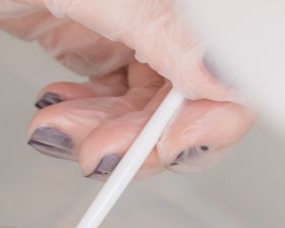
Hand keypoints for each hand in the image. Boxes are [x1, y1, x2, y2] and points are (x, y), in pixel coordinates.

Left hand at [0, 0, 256, 178]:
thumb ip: (156, 26)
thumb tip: (219, 74)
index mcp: (177, 0)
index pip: (228, 66)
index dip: (208, 114)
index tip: (168, 144)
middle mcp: (164, 12)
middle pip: (191, 98)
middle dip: (142, 136)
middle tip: (99, 155)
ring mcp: (131, 25)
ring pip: (146, 108)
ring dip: (103, 135)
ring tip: (58, 132)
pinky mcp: (94, 38)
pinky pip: (110, 99)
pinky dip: (84, 120)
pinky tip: (56, 115)